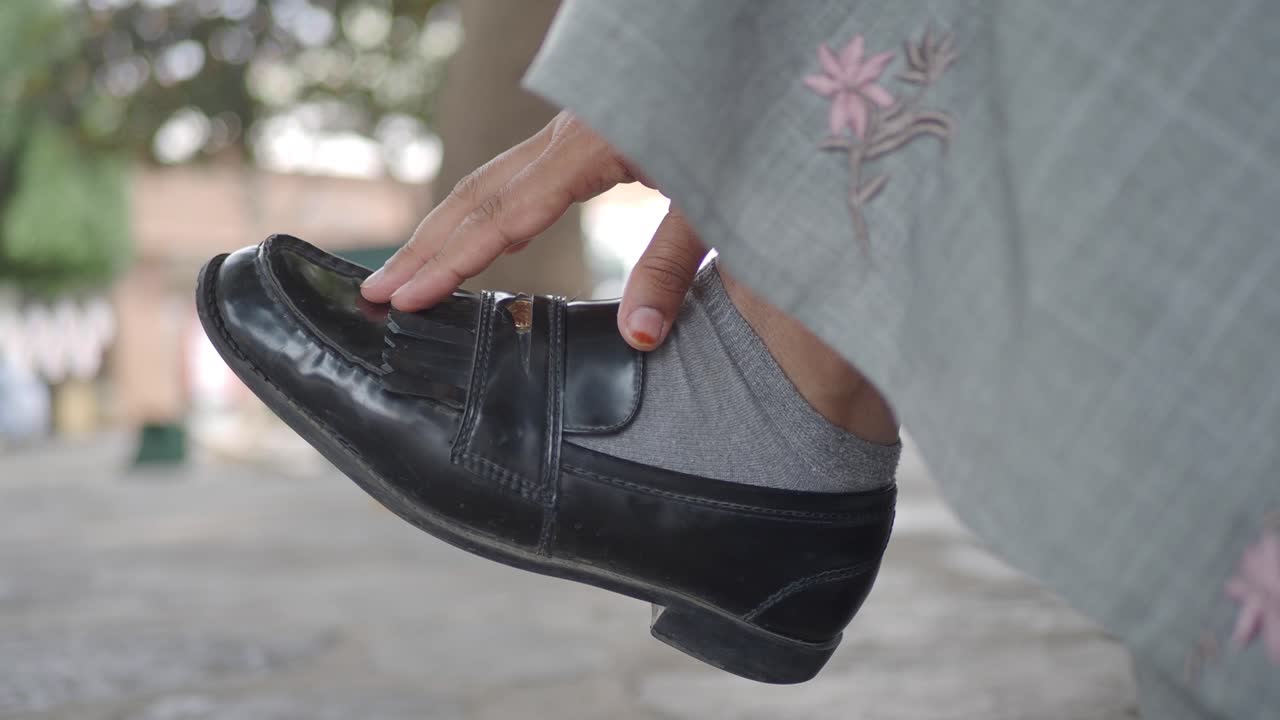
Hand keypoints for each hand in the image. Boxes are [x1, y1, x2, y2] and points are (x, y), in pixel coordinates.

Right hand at [360, 111, 706, 350]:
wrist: (747, 59)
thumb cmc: (738, 124)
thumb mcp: (712, 202)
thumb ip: (672, 268)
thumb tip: (638, 338)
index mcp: (589, 146)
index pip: (504, 215)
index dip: (452, 262)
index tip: (406, 297)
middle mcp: (566, 133)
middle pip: (477, 194)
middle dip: (425, 247)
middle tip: (374, 292)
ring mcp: (570, 131)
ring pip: (489, 180)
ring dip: (444, 228)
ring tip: (404, 272)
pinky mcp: (581, 135)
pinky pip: (514, 175)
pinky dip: (480, 211)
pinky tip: (472, 239)